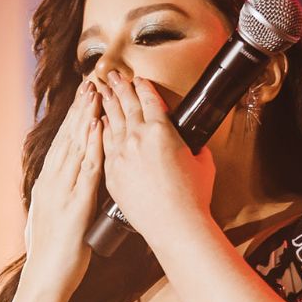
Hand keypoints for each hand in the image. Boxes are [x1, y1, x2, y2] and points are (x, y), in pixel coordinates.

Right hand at [23, 78, 103, 287]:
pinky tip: (99, 129)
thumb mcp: (55, 220)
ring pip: (75, 147)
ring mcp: (62, 192)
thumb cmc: (55, 255)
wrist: (47, 278)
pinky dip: (92, 147)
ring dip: (85, 118)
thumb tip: (70, 189)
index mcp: (49, 185)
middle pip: (67, 138)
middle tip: (90, 82)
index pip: (62, 144)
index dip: (72, 119)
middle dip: (79, 109)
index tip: (82, 98)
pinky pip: (86, 170)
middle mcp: (53, 183)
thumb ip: (63, 200)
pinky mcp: (74, 205)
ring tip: (95, 94)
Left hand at [98, 73, 215, 244]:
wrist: (175, 226)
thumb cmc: (192, 198)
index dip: (143, 86)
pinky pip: (103, 145)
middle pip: (126, 104)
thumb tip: (193, 146)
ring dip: (108, 104)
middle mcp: (138, 137)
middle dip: (120, 87)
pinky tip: (99, 124)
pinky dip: (101, 131)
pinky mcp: (112, 173)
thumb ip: (194, 147)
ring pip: (111, 121)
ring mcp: (121, 154)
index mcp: (162, 130)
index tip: (138, 79)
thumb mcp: (202, 162)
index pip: (149, 99)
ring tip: (103, 92)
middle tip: (113, 76)